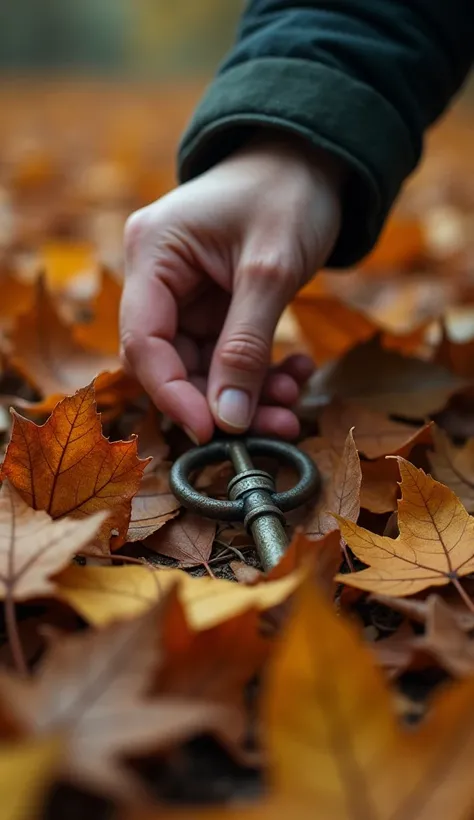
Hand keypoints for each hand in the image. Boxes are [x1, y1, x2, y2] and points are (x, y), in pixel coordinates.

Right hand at [120, 131, 343, 443]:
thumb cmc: (288, 192)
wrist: (312, 158)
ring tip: (294, 403)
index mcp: (153, 252)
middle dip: (224, 400)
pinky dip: (259, 371)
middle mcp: (159, 276)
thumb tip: (228, 420)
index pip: (143, 341)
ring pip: (203, 365)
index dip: (173, 394)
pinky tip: (295, 374)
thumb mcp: (271, 269)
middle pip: (172, 361)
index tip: (213, 432)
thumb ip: (246, 346)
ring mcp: (185, 292)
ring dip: (248, 392)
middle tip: (276, 425)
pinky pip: (226, 353)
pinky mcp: (212, 303)